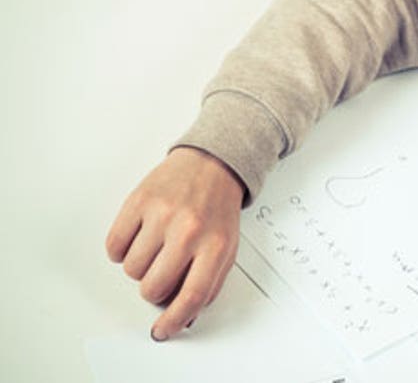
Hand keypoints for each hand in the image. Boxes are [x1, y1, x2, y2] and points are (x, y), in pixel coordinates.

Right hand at [105, 146, 245, 340]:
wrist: (213, 165)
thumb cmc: (217, 209)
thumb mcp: (226, 246)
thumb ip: (209, 282)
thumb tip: (184, 317)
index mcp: (216, 246)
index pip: (191, 297)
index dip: (172, 321)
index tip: (161, 331)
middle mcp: (190, 231)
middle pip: (154, 287)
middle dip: (153, 288)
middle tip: (162, 271)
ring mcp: (163, 215)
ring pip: (131, 270)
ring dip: (139, 266)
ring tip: (155, 246)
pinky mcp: (139, 201)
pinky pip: (114, 246)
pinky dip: (120, 249)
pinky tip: (138, 236)